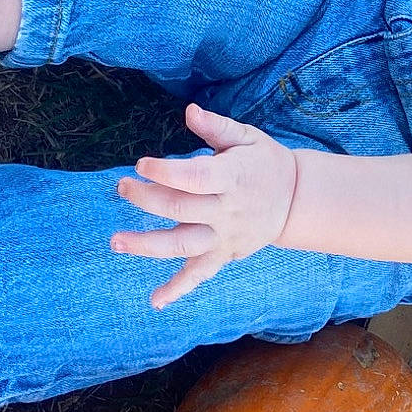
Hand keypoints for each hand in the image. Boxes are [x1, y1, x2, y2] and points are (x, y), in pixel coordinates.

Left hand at [112, 104, 296, 307]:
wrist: (296, 200)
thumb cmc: (265, 163)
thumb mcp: (247, 138)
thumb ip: (216, 127)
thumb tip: (189, 111)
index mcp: (233, 178)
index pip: (194, 178)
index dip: (165, 172)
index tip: (142, 164)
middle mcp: (227, 211)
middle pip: (180, 209)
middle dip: (146, 198)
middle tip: (123, 187)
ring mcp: (224, 237)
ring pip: (182, 245)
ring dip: (146, 244)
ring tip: (116, 241)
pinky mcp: (223, 255)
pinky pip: (199, 275)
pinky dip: (178, 290)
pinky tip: (155, 301)